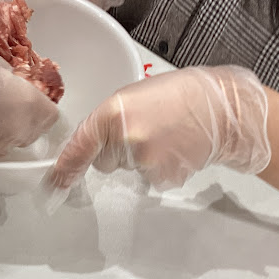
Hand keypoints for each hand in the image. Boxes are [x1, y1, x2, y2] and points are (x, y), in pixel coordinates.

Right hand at [0, 49, 58, 157]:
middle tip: (12, 104)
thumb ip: (8, 77)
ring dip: (5, 131)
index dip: (43, 106)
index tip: (34, 97)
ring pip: (10, 142)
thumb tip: (9, 81)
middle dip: (27, 120)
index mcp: (30, 106)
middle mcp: (18, 132)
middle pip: (33, 132)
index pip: (52, 115)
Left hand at [49, 66, 270, 190]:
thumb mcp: (131, 96)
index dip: (65, 167)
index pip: (80, 146)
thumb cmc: (179, 96)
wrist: (223, 109)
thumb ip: (107, 120)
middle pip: (103, 161)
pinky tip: (174, 148)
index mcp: (113, 113)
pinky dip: (159, 167)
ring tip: (164, 134)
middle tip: (145, 129)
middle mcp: (125, 139)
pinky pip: (148, 178)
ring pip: (127, 169)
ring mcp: (144, 161)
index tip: (54, 182)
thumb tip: (90, 145)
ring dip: (139, 158)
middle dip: (117, 150)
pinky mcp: (163, 177)